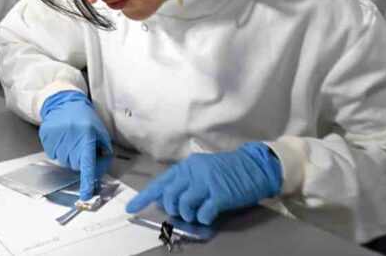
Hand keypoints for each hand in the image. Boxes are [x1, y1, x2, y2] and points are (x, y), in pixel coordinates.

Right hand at [39, 91, 112, 199]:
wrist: (63, 101)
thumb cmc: (84, 117)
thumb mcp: (99, 129)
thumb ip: (103, 147)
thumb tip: (100, 166)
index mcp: (87, 136)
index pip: (87, 163)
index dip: (87, 180)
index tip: (87, 195)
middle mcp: (71, 137)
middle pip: (75, 165)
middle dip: (80, 160)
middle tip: (81, 148)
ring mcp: (56, 137)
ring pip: (63, 161)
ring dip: (68, 155)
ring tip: (71, 140)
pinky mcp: (46, 136)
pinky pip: (53, 154)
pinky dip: (58, 150)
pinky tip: (62, 138)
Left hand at [126, 142, 281, 224]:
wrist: (254, 166)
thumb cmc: (228, 170)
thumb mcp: (203, 170)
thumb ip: (186, 182)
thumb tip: (170, 202)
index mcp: (187, 166)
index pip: (161, 183)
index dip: (144, 197)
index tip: (131, 209)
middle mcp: (193, 172)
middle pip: (170, 197)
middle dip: (174, 209)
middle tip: (185, 212)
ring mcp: (206, 183)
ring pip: (183, 206)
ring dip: (188, 216)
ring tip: (198, 214)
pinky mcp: (219, 195)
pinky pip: (202, 213)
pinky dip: (203, 219)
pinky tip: (209, 215)